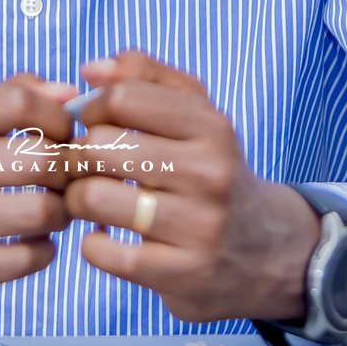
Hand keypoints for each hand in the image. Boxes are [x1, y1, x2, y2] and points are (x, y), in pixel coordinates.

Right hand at [0, 72, 79, 330]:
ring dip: (58, 212)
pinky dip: (41, 250)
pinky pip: (23, 260)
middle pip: (36, 159)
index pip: (17, 102)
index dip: (58, 116)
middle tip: (67, 177)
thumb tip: (68, 93)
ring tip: (49, 210)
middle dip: (66, 168)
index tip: (64, 133)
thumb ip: (2, 99)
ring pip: (37, 213)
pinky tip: (28, 242)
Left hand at [63, 50, 321, 324]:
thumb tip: (90, 70)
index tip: (95, 127)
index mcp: (212, 128)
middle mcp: (209, 175)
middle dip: (78, 156)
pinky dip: (93, 245)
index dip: (92, 110)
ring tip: (91, 201)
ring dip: (78, 200)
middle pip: (99, 147)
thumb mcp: (196, 113)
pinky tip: (106, 237)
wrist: (268, 252)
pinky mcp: (182, 275)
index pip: (123, 98)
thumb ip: (145, 76)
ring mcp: (198, 228)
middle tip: (85, 167)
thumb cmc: (212, 171)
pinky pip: (105, 253)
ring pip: (95, 198)